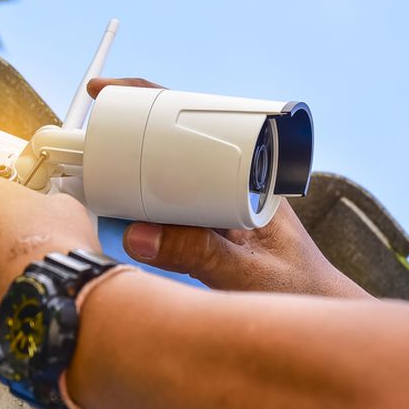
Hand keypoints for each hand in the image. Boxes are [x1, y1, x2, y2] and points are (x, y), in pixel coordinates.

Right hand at [88, 77, 369, 298]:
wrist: (321, 314)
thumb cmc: (301, 290)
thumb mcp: (247, 272)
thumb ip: (198, 255)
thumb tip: (136, 234)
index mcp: (250, 173)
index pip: (195, 120)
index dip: (150, 102)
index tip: (109, 94)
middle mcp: (234, 182)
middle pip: (174, 145)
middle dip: (130, 135)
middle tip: (88, 140)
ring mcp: (221, 206)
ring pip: (168, 177)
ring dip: (132, 174)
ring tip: (94, 177)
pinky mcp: (211, 232)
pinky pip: (168, 208)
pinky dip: (140, 206)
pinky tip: (119, 213)